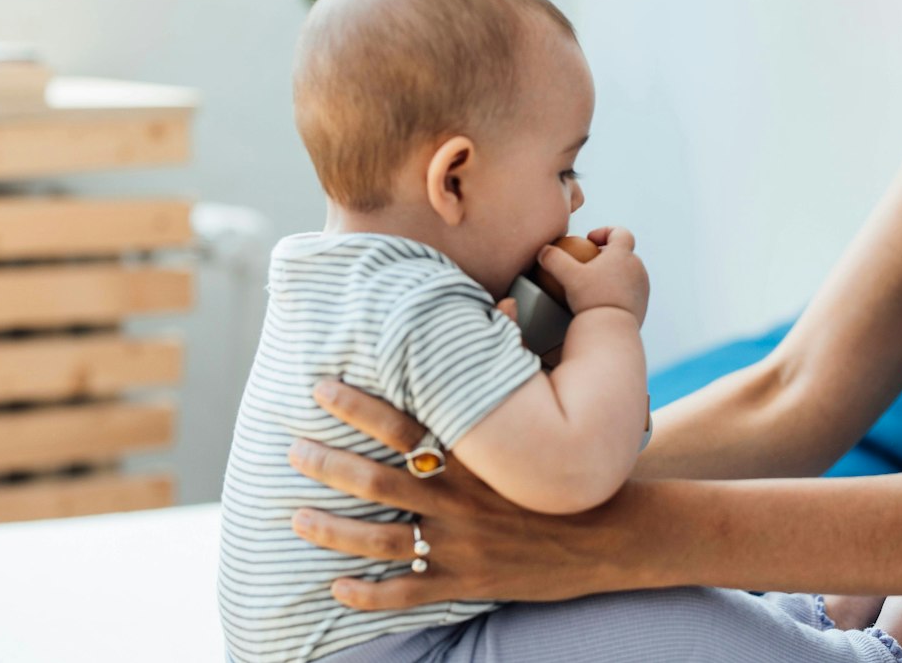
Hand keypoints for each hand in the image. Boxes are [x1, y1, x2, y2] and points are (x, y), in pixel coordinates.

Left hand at [291, 378, 625, 607]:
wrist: (609, 536)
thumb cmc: (572, 466)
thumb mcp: (547, 414)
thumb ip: (516, 364)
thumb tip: (503, 305)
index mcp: (471, 456)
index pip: (402, 425)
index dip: (357, 405)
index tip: (320, 385)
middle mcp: (458, 500)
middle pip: (378, 481)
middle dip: (330, 465)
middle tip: (292, 450)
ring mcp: (459, 545)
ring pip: (381, 541)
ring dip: (334, 530)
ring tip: (296, 516)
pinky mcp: (465, 581)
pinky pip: (408, 591)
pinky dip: (368, 595)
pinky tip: (335, 589)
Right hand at [538, 226, 648, 323]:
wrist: (613, 331)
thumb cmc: (591, 300)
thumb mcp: (568, 276)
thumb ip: (554, 259)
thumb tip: (543, 251)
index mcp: (623, 254)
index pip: (620, 232)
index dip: (605, 231)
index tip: (590, 240)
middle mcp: (637, 267)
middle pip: (624, 252)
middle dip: (606, 255)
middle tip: (588, 264)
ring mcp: (642, 286)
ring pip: (628, 272)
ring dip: (613, 273)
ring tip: (594, 284)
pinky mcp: (643, 303)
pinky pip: (630, 290)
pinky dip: (618, 290)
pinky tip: (601, 301)